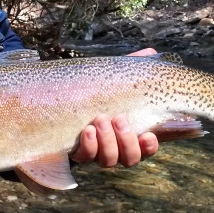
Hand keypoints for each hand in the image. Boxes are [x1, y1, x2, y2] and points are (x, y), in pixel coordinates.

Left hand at [69, 48, 159, 167]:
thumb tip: (151, 52)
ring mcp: (97, 152)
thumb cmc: (96, 88)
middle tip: (120, 118)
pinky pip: (85, 157)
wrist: (62, 98)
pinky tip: (88, 130)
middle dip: (127, 140)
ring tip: (101, 119)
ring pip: (109, 160)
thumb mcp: (115, 78)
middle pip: (130, 158)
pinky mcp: (78, 152)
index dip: (149, 147)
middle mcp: (116, 148)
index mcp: (129, 133)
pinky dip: (89, 146)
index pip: (146, 148)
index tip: (149, 135)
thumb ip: (133, 67)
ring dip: (108, 141)